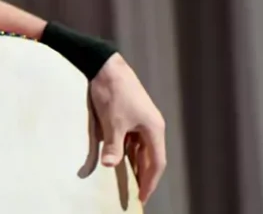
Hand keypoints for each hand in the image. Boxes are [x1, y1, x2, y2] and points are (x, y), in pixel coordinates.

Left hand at [89, 53, 166, 203]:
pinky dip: (128, 150)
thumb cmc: (112, 94)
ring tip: (129, 180)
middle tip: (136, 192)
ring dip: (136, 163)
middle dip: (144, 175)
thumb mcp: (112, 123)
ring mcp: (142, 119)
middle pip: (151, 156)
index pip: (157, 162)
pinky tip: (120, 158)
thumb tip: (110, 166)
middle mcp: (152, 125)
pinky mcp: (132, 114)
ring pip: (142, 147)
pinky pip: (133, 138)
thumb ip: (114, 147)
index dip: (150, 181)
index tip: (143, 197)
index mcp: (154, 129)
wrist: (105, 66)